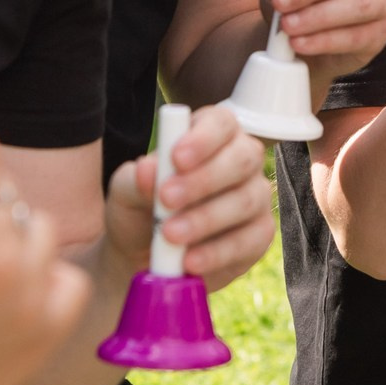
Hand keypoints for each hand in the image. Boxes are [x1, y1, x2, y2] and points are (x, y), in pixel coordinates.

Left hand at [105, 102, 274, 293]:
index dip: (204, 138)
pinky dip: (217, 253)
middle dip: (204, 180)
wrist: (142, 255)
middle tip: (167, 199)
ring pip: (246, 201)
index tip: (177, 158)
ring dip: (206, 219)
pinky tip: (191, 261)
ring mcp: (255, 198)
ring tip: (170, 235)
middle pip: (242, 159)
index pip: (221, 123)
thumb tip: (147, 170)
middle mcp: (241, 161)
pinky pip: (248, 241)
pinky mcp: (258, 237)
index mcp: (211, 135)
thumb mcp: (127, 191)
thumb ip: (136, 179)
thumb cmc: (141, 208)